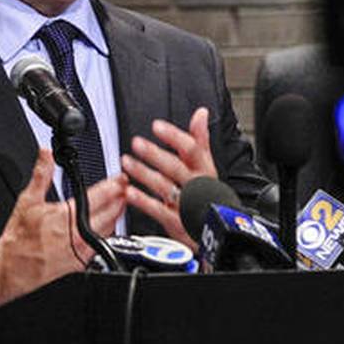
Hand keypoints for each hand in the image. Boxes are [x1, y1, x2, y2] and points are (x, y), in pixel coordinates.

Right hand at [0, 148, 127, 308]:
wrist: (12, 269)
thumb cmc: (18, 239)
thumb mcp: (27, 201)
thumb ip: (40, 175)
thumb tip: (46, 155)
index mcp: (67, 215)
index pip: (100, 196)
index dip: (115, 185)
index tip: (122, 179)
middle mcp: (78, 234)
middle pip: (111, 213)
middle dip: (121, 199)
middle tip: (127, 189)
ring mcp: (82, 250)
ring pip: (110, 229)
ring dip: (117, 216)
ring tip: (120, 205)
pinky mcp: (82, 262)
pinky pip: (102, 245)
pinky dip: (108, 233)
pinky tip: (107, 228)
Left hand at [121, 107, 217, 246]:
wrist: (216, 230)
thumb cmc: (208, 194)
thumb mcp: (207, 165)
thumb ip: (201, 139)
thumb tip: (201, 113)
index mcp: (204, 169)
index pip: (192, 149)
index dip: (174, 137)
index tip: (157, 126)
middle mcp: (196, 185)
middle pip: (176, 167)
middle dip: (155, 154)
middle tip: (136, 142)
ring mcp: (187, 204)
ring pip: (164, 187)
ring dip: (144, 174)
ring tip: (126, 162)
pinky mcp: (177, 223)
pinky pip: (159, 211)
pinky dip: (143, 201)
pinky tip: (129, 192)